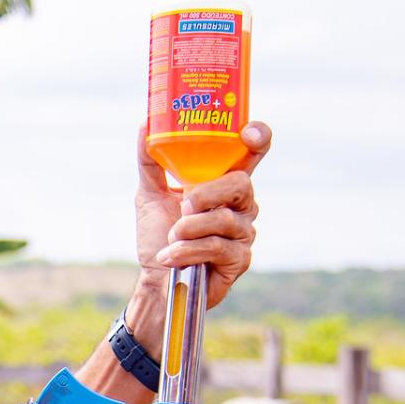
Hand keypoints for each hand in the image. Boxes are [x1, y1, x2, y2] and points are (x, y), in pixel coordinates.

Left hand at [133, 121, 269, 311]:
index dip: (259, 138)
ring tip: (170, 238)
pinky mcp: (240, 259)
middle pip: (241, 184)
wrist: (156, 280)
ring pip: (224, 218)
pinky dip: (187, 251)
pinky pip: (217, 247)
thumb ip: (150, 161)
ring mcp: (243, 232)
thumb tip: (145, 123)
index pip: (252, 154)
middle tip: (183, 206)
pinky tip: (170, 256)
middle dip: (207, 194)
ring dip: (188, 228)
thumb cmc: (158, 236)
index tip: (248, 133)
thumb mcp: (150, 194)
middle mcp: (241, 205)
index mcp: (224, 183)